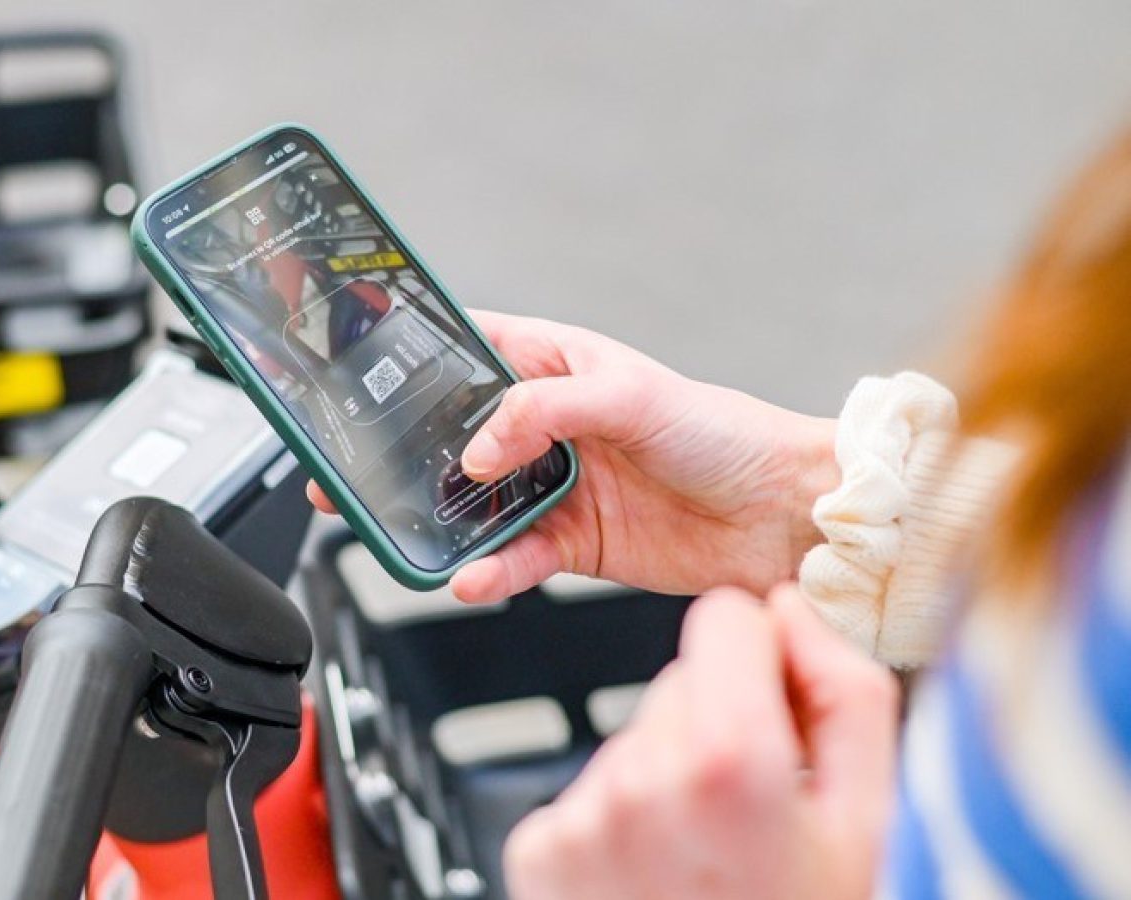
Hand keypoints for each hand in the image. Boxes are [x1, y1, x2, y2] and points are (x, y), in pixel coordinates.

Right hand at [307, 310, 839, 601]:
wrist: (781, 516)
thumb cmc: (722, 433)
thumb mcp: (629, 395)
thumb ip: (544, 412)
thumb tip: (479, 448)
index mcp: (555, 365)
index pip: (468, 350)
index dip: (415, 357)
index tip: (361, 371)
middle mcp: (546, 425)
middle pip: (453, 435)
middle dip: (402, 454)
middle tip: (350, 471)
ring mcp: (556, 485)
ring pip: (474, 502)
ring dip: (436, 519)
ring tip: (396, 531)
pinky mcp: (572, 543)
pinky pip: (513, 556)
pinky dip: (489, 570)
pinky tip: (472, 576)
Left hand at [503, 586, 898, 899]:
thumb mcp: (873, 821)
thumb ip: (844, 692)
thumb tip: (794, 610)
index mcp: (730, 762)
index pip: (723, 618)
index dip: (762, 657)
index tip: (780, 709)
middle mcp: (639, 781)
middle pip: (679, 678)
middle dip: (719, 725)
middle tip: (751, 818)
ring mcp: (580, 817)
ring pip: (633, 735)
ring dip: (669, 776)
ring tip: (706, 858)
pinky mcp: (538, 849)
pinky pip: (588, 787)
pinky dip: (620, 819)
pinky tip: (658, 877)